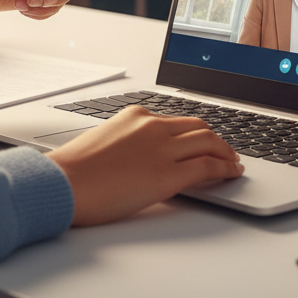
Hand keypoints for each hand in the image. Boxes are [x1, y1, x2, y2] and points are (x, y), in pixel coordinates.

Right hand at [47, 106, 243, 225]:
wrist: (65, 182)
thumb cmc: (75, 170)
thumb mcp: (104, 142)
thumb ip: (128, 143)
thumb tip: (141, 158)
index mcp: (135, 115)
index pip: (175, 120)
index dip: (194, 132)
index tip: (203, 140)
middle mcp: (152, 125)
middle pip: (198, 127)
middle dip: (216, 139)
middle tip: (225, 150)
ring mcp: (162, 148)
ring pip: (208, 142)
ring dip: (226, 152)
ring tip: (233, 162)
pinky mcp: (169, 174)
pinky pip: (207, 166)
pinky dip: (225, 168)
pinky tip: (231, 173)